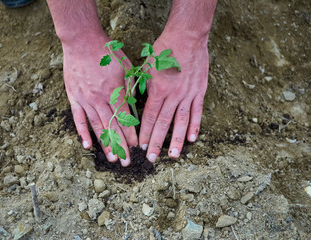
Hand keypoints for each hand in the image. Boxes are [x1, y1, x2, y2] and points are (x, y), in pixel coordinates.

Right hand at [62, 34, 136, 166]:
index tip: (137, 147)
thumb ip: (130, 87)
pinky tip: (87, 145)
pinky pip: (78, 118)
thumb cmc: (106, 51)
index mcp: (114, 91)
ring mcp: (86, 100)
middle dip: (120, 146)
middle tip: (126, 161)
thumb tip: (134, 104)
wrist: (82, 41)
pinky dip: (82, 132)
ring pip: (97, 126)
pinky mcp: (74, 97)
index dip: (131, 134)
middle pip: (112, 127)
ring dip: (105, 144)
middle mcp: (100, 99)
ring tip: (111, 158)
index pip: (125, 119)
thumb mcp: (126, 66)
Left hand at [139, 31, 208, 161]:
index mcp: (157, 89)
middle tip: (152, 159)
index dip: (144, 133)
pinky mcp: (199, 91)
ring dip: (177, 141)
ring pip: (181, 122)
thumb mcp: (145, 66)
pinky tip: (193, 139)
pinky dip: (195, 126)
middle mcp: (173, 95)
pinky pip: (197, 112)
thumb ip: (140, 85)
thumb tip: (133, 102)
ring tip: (172, 156)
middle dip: (156, 143)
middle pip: (163, 124)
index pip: (149, 117)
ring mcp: (188, 94)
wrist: (187, 37)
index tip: (141, 147)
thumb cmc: (163, 50)